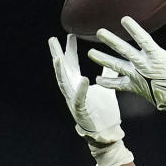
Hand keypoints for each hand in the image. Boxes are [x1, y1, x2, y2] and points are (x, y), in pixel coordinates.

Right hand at [49, 34, 132, 165]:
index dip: (70, 49)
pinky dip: (81, 89)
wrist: (106, 131)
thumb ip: (108, 75)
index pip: (73, 63)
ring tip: (58, 57)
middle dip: (57, 54)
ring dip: (61, 70)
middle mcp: (74, 89)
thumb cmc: (104, 111)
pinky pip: (79, 98)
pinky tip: (83, 79)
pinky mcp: (81, 110)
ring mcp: (74, 99)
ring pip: (64, 82)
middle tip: (52, 40)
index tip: (71, 34)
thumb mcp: (107, 88)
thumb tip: (113, 62)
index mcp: (79, 83)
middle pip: (63, 69)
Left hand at [88, 15, 165, 119]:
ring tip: (91, 53)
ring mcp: (138, 77)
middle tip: (99, 32)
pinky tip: (98, 80)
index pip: (142, 39)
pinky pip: (119, 85)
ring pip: (117, 66)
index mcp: (156, 56)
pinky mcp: (136, 87)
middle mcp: (144, 65)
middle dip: (112, 40)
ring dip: (103, 59)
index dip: (133, 28)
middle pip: (124, 50)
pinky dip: (108, 82)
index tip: (124, 19)